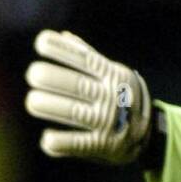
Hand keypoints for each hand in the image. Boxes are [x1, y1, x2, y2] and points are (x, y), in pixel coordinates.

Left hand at [25, 29, 150, 162]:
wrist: (149, 134)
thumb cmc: (122, 97)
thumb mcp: (114, 74)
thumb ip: (89, 57)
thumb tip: (63, 36)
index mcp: (112, 75)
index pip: (84, 59)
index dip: (62, 50)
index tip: (40, 43)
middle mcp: (110, 96)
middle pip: (77, 84)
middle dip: (52, 77)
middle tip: (32, 73)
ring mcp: (108, 121)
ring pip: (74, 112)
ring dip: (50, 106)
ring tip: (31, 101)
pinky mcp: (103, 145)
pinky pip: (78, 144)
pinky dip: (60, 142)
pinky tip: (46, 139)